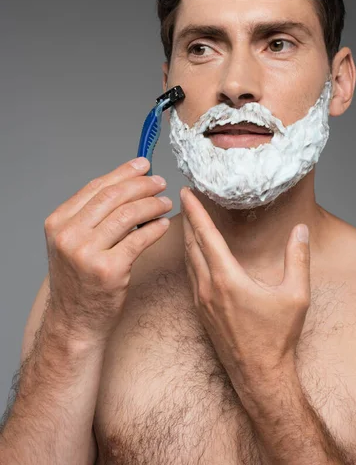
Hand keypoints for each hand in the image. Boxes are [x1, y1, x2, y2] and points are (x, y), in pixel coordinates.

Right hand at [44, 158, 171, 342]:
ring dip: (152, 204)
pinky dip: (156, 228)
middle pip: (113, 196)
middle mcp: (68, 235)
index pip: (96, 187)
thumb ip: (91, 216)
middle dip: (142, 185)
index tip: (143, 165)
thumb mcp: (72, 243)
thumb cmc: (79, 281)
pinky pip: (139, 239)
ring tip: (165, 203)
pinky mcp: (109, 270)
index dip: (123, 172)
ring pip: (128, 214)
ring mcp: (87, 253)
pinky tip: (164, 224)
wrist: (74, 321)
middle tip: (160, 183)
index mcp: (58, 222)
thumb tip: (126, 183)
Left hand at [180, 186, 309, 387]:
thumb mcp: (295, 295)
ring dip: (187, 238)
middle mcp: (208, 286)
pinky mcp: (200, 312)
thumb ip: (298, 259)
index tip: (186, 192)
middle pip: (192, 244)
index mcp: (227, 278)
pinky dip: (190, 257)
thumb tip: (300, 231)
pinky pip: (190, 276)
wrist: (259, 374)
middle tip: (185, 199)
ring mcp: (201, 300)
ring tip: (188, 221)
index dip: (195, 211)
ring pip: (188, 260)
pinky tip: (194, 254)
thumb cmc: (276, 337)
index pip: (206, 235)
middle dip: (187, 218)